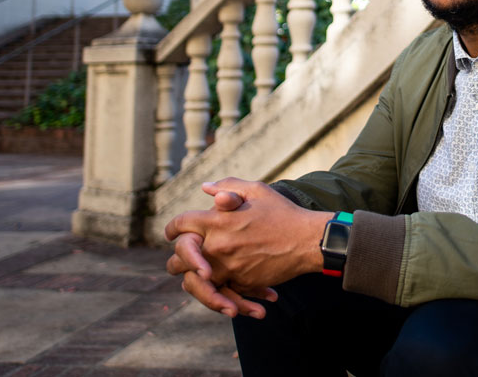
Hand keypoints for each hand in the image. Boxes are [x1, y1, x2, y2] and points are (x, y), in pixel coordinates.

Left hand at [165, 178, 330, 304]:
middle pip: (180, 257)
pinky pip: (220, 290)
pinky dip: (218, 291)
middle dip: (176, 259)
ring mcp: (229, 266)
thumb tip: (205, 188)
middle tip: (175, 262)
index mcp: (217, 219)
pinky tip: (218, 288)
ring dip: (191, 280)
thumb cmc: (282, 212)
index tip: (170, 233)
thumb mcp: (256, 190)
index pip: (180, 225)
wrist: (307, 240)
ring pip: (194, 281)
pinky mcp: (241, 282)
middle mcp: (218, 244)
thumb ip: (228, 186)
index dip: (171, 228)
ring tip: (193, 278)